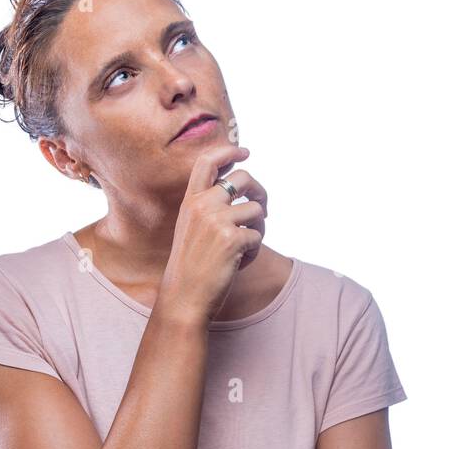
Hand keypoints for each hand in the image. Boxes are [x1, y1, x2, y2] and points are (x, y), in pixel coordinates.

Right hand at [163, 142, 267, 321]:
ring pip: (257, 210)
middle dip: (260, 191)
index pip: (207, 162)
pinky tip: (238, 263)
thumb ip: (210, 208)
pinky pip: (258, 235)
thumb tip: (244, 192)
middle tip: (264, 209)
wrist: (184, 297)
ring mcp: (217, 221)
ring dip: (258, 229)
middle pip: (243, 178)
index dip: (228, 151)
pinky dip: (254, 251)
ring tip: (244, 248)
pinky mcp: (232, 239)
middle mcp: (202, 205)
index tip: (245, 151)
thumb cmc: (191, 267)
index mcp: (190, 201)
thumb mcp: (192, 230)